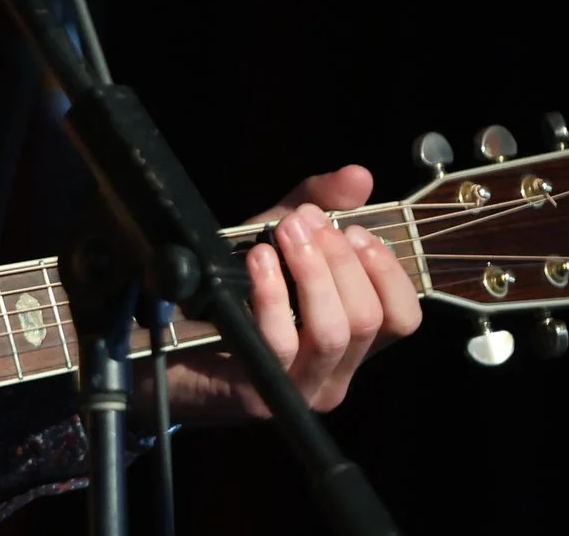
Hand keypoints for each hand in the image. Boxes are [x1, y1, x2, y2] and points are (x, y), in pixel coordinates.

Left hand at [161, 165, 423, 422]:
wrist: (165, 337)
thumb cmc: (232, 289)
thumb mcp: (276, 239)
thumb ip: (318, 205)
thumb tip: (359, 175)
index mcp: (352, 341)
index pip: (403, 318)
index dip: (387, 271)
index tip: (354, 230)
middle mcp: (336, 371)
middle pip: (367, 319)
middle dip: (339, 259)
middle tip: (305, 222)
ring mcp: (299, 387)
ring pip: (332, 333)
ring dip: (311, 272)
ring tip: (284, 234)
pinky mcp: (259, 392)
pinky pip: (280, 343)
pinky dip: (272, 294)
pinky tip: (257, 261)